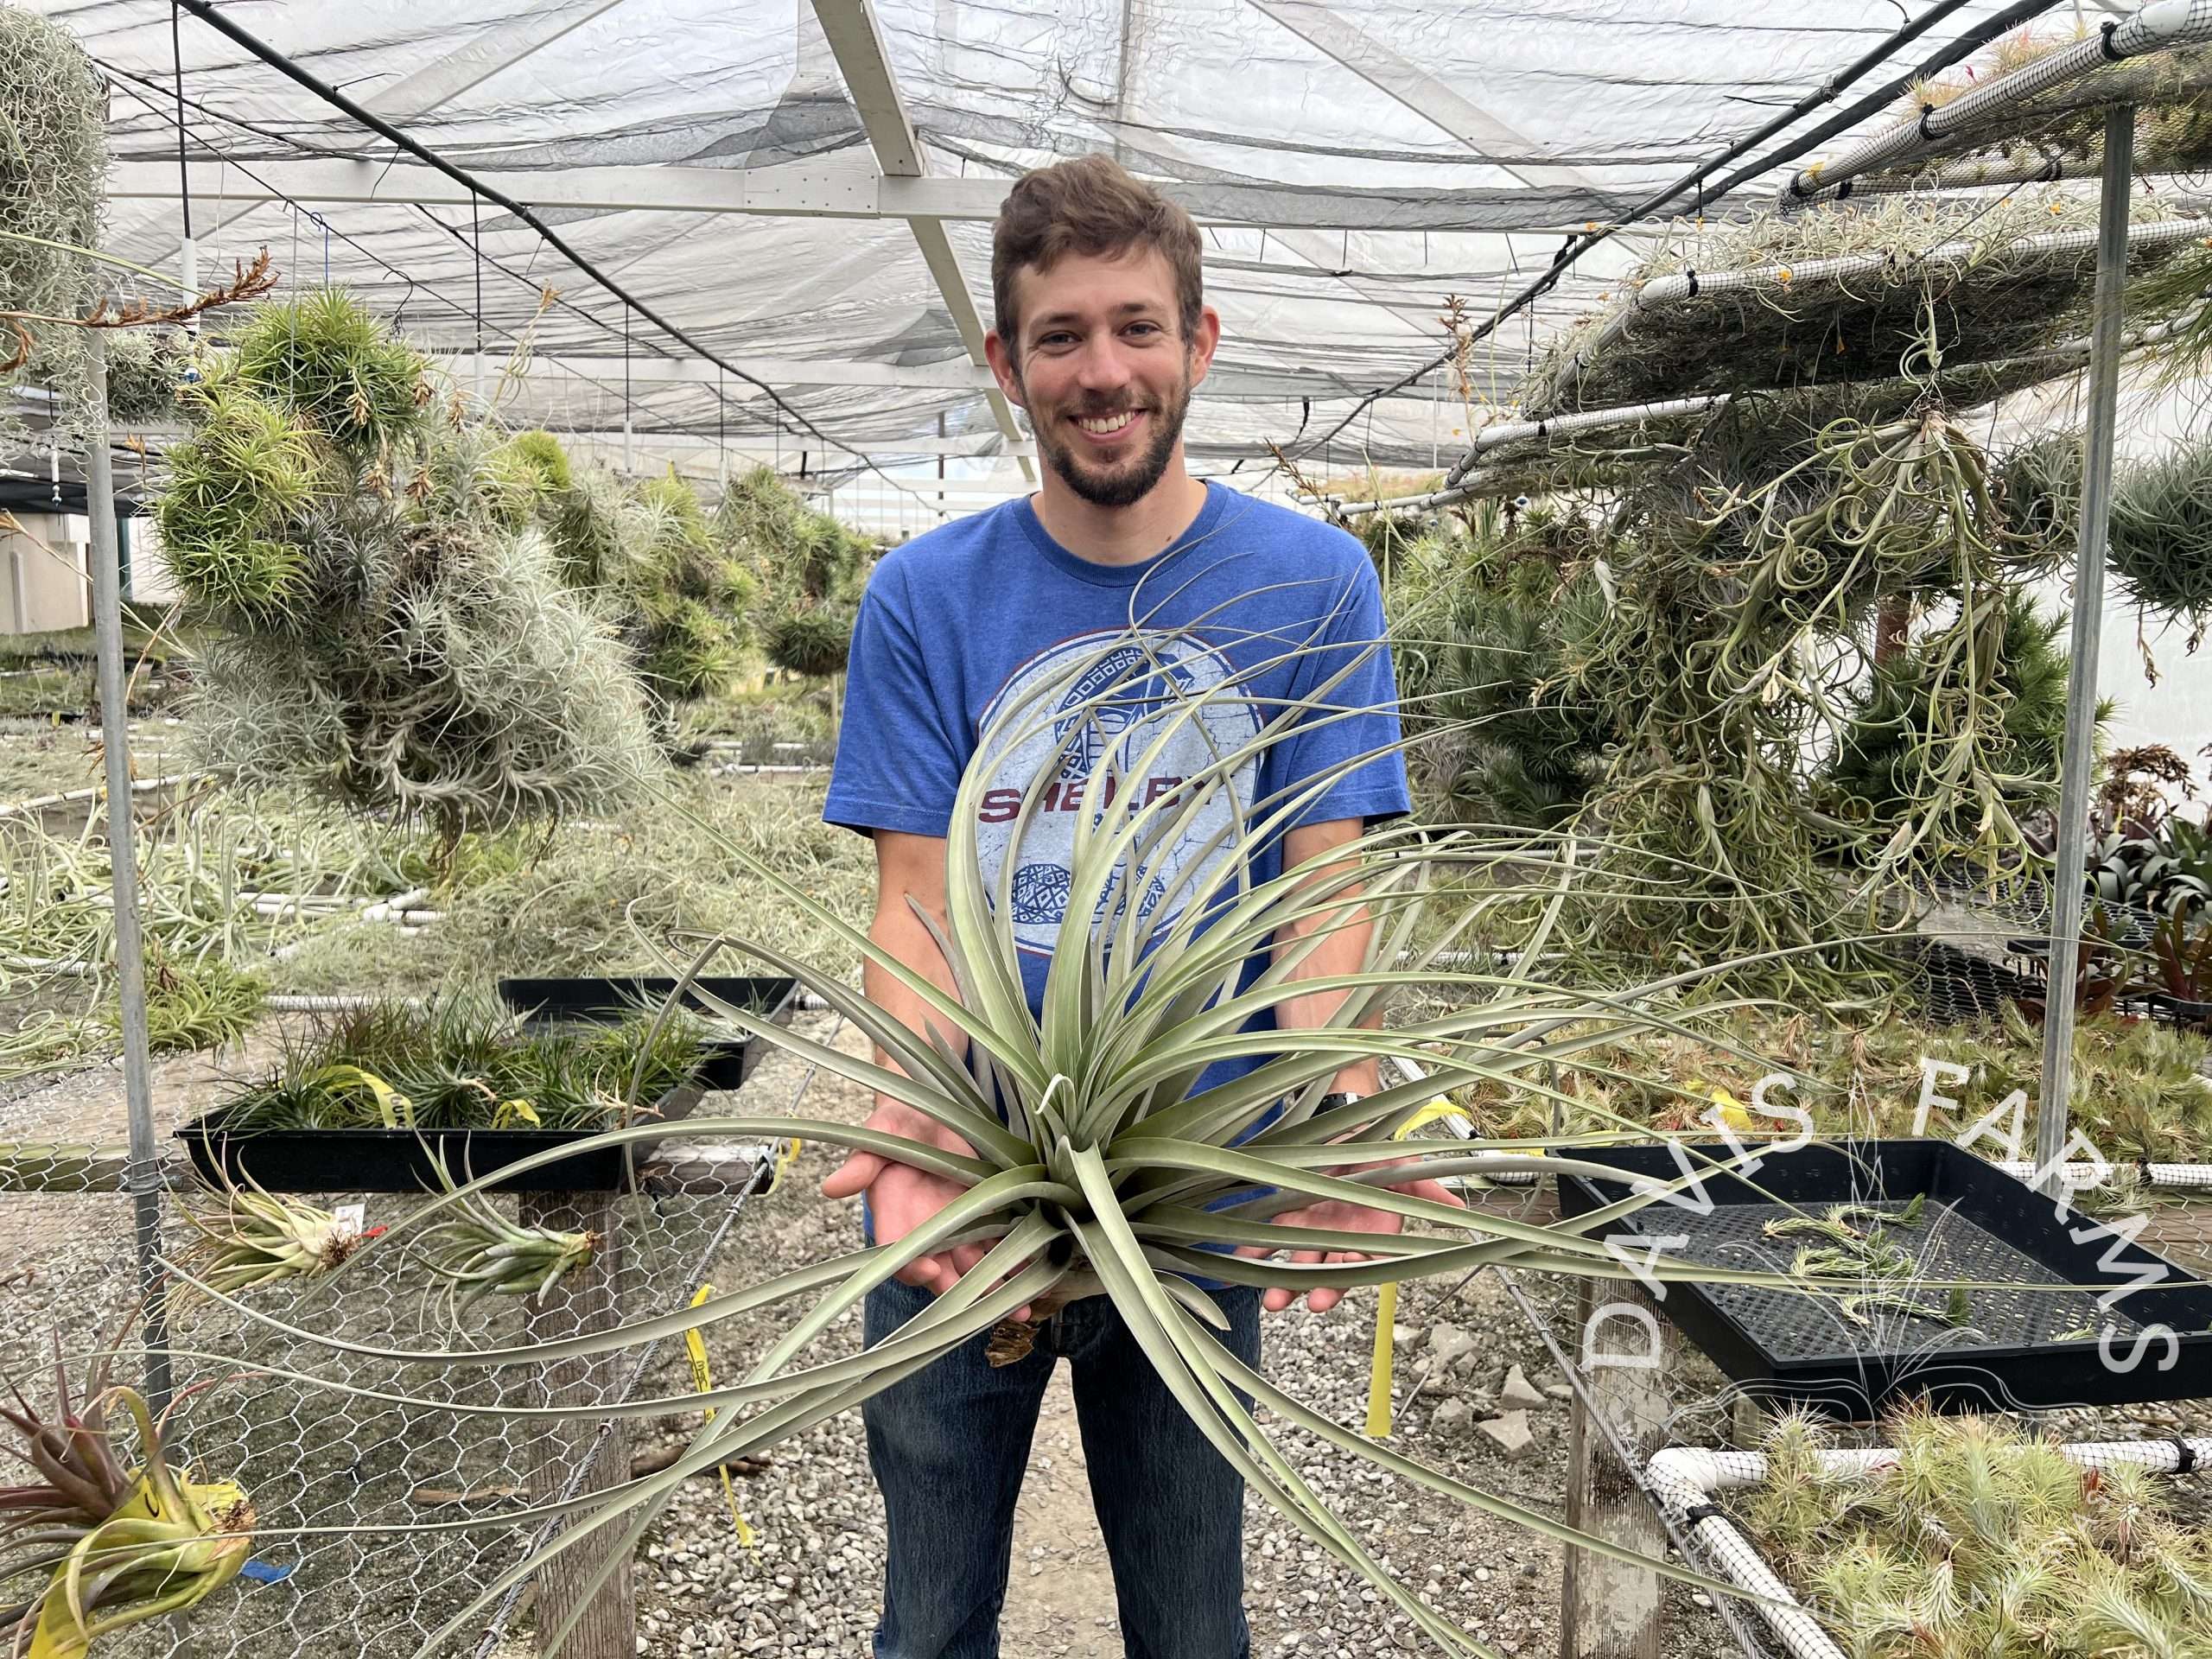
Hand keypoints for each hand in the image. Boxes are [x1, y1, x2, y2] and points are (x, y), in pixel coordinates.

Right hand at [822, 1099, 1016, 1307]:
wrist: (928, 1108)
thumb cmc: (897, 1122)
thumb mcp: (877, 1136)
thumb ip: (862, 1163)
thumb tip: (832, 1187)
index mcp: (894, 1216)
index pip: (898, 1252)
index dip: (911, 1265)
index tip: (929, 1270)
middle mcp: (925, 1229)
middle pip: (942, 1270)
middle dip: (963, 1294)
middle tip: (985, 1309)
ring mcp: (957, 1224)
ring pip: (975, 1266)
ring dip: (996, 1289)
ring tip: (1023, 1310)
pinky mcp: (985, 1212)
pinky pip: (1000, 1243)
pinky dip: (1017, 1260)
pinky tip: (1038, 1276)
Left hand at [1241, 1158, 1462, 1313]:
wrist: (1344, 1130)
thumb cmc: (1377, 1153)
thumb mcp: (1404, 1167)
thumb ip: (1426, 1190)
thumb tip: (1459, 1209)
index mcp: (1373, 1233)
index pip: (1369, 1260)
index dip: (1359, 1271)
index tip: (1352, 1273)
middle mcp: (1342, 1239)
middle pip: (1332, 1270)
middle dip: (1322, 1287)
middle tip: (1311, 1303)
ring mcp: (1312, 1231)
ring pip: (1298, 1263)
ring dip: (1285, 1283)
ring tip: (1273, 1302)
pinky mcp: (1285, 1217)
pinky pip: (1266, 1239)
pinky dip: (1251, 1253)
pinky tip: (1239, 1264)